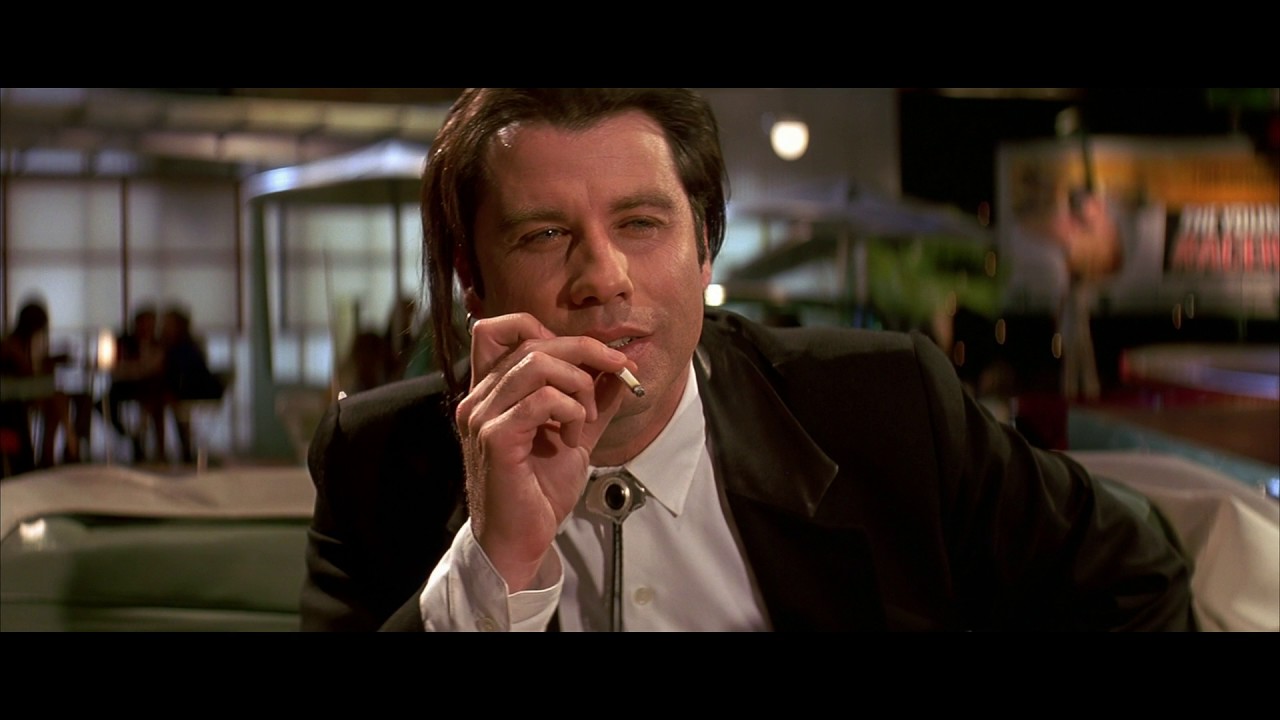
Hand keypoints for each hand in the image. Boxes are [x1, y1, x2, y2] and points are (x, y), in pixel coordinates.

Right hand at [455, 312, 633, 590]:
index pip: (503, 328)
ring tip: (586, 419)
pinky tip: (573, 439)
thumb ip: (594, 400)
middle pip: (532, 340)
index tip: (599, 355)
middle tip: (619, 372)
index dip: (552, 330)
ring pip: (538, 364)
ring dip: (579, 386)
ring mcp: (482, 416)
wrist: (520, 540)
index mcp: (491, 391)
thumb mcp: (576, 433)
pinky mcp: (495, 437)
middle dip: (586, 351)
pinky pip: (542, 400)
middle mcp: (478, 397)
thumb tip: (621, 368)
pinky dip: (571, 411)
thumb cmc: (538, 490)